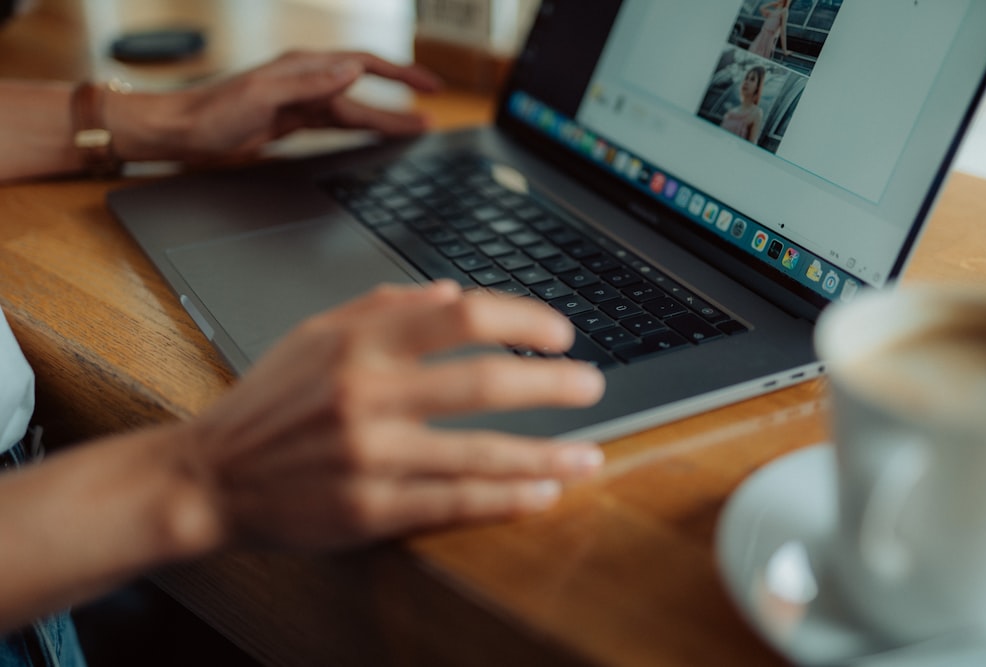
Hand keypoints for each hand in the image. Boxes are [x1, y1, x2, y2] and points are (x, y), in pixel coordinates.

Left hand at [109, 50, 442, 162]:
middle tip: (431, 116)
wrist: (183, 132)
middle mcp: (307, 80)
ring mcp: (302, 102)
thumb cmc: (214, 112)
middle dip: (401, 101)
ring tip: (415, 129)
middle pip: (366, 90)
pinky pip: (337, 123)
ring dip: (385, 119)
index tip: (428, 86)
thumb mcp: (264, 95)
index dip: (399, 74)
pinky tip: (374, 134)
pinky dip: (360, 128)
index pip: (364, 65)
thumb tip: (352, 70)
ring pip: (355, 109)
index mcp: (304, 67)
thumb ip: (310, 82)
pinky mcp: (294, 122)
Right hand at [185, 281, 605, 550]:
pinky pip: (452, 503)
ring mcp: (369, 457)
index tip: (558, 329)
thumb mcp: (314, 335)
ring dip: (546, 455)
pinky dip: (505, 498)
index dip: (522, 318)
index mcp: (357, 344)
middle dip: (552, 384)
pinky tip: (541, 493)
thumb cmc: (268, 404)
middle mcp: (366, 396)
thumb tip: (450, 291)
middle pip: (484, 381)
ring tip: (589, 455)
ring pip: (480, 453)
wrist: (210, 477)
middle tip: (592, 385)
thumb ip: (383, 308)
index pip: (460, 315)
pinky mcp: (368, 510)